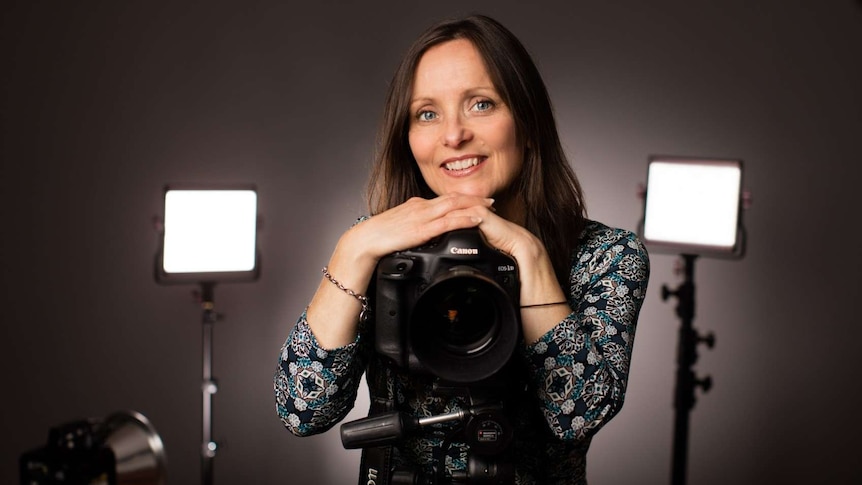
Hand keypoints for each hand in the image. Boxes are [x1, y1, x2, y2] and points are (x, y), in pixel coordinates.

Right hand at [347, 193, 494, 263]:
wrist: (366, 239)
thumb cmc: (380, 235)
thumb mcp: (401, 226)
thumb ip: (416, 225)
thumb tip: (427, 230)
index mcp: (417, 206)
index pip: (444, 198)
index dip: (463, 199)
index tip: (477, 201)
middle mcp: (422, 207)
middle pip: (454, 198)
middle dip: (474, 199)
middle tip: (491, 201)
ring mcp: (423, 217)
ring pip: (454, 206)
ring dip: (474, 206)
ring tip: (489, 208)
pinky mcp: (422, 229)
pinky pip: (448, 222)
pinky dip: (465, 218)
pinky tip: (476, 219)